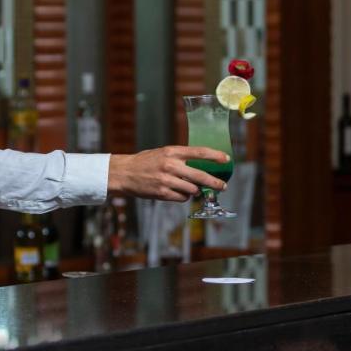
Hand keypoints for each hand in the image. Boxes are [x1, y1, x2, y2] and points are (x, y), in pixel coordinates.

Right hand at [109, 146, 229, 201]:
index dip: (215, 156)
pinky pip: (182, 198)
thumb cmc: (145, 162)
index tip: (226, 159)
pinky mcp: (162, 193)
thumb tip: (201, 165)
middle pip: (200, 175)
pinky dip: (184, 197)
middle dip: (214, 183)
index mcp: (172, 152)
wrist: (124, 173)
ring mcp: (166, 180)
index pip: (199, 152)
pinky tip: (180, 193)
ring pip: (192, 190)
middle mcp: (171, 165)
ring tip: (191, 189)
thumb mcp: (163, 153)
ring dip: (195, 191)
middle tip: (223, 186)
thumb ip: (180, 158)